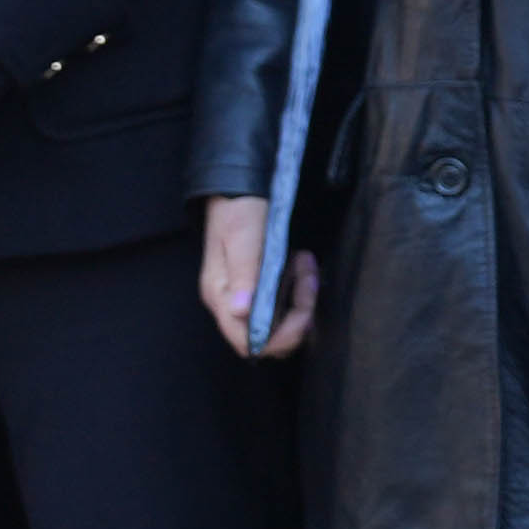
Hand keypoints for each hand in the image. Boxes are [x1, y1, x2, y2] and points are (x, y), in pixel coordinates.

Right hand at [198, 194, 315, 357]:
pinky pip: (284, 307)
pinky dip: (300, 292)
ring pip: (281, 324)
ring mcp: (245, 297)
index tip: (302, 306)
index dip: (279, 336)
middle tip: (308, 275)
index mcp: (221, 296)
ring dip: (303, 301)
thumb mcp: (243, 234)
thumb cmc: (238, 207)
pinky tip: (302, 265)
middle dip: (299, 315)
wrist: (238, 187)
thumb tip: (241, 311)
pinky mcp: (258, 288)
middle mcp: (231, 303)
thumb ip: (244, 272)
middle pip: (269, 338)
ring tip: (305, 264)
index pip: (248, 341)